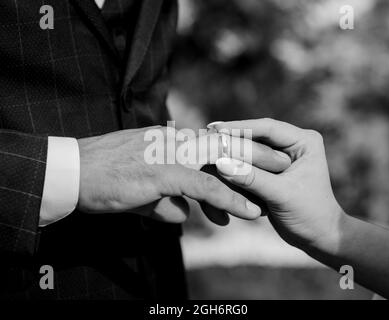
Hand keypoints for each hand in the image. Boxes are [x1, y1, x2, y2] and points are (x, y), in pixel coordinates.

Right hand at [76, 126, 289, 223]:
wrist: (72, 173)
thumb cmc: (103, 180)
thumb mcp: (141, 192)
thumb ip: (166, 201)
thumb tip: (184, 215)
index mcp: (170, 142)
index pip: (213, 144)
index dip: (239, 154)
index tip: (260, 165)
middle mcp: (174, 142)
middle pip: (225, 144)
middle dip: (256, 155)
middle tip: (283, 166)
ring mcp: (169, 154)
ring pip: (221, 160)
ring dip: (251, 175)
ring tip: (277, 189)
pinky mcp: (162, 172)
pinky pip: (204, 184)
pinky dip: (229, 198)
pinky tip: (248, 211)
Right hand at [212, 119, 343, 251]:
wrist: (317, 237)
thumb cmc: (309, 215)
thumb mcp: (281, 195)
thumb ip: (252, 178)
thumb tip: (221, 163)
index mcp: (304, 141)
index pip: (268, 128)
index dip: (240, 128)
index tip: (216, 129)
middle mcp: (291, 144)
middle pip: (255, 136)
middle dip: (231, 139)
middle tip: (205, 136)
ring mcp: (280, 157)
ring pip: (248, 150)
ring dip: (229, 153)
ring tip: (205, 148)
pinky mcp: (270, 171)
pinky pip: (247, 164)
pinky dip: (233, 168)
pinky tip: (215, 165)